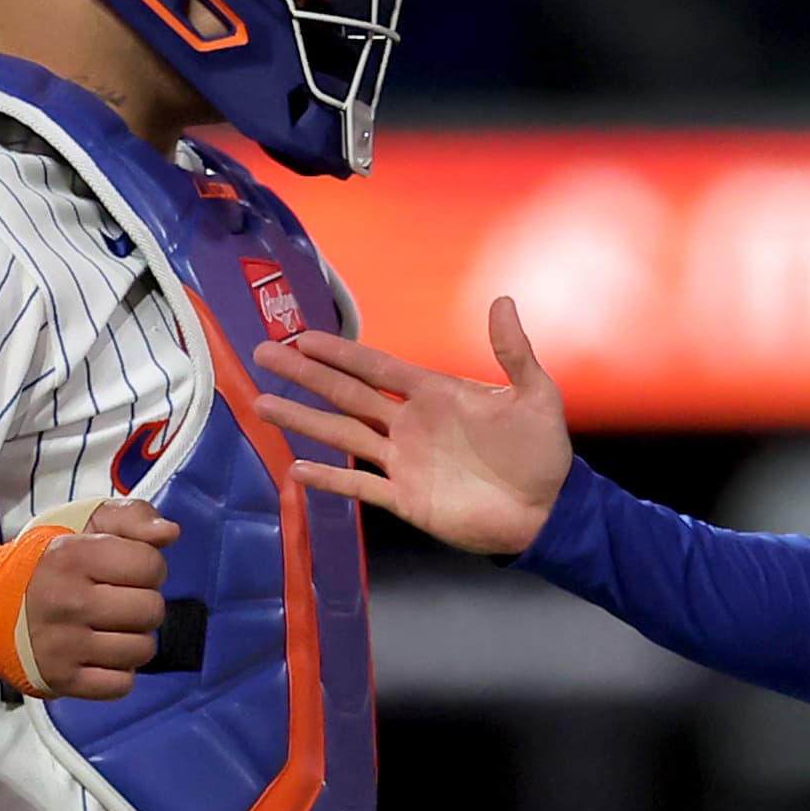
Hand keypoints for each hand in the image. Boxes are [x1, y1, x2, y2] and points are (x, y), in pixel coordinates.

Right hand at [22, 498, 178, 699]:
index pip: (151, 565)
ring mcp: (64, 645)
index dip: (146, 567)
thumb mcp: (81, 523)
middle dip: (142, 604)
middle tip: (117, 601)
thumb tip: (170, 533)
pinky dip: (117, 672)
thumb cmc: (44, 563)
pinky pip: (121, 685)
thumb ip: (131, 517)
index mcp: (72, 556)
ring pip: (142, 650)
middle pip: (152, 610)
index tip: (124, 571)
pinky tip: (99, 655)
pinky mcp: (61, 680)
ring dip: (133, 640)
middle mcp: (68, 601)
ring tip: (108, 628)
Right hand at [251, 297, 572, 555]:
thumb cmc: (542, 452)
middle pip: (346, 394)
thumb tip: (502, 299)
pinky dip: (329, 479)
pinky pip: (360, 487)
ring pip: (342, 436)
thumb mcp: (535, 397)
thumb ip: (513, 353)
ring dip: (303, 420)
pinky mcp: (406, 499)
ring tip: (262, 405)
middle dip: (305, 375)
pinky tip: (295, 468)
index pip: (376, 368)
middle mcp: (408, 424)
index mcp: (434, 394)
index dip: (339, 352)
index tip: (301, 337)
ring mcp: (403, 462)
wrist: (547, 511)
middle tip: (264, 353)